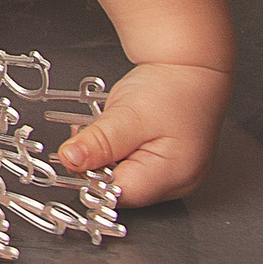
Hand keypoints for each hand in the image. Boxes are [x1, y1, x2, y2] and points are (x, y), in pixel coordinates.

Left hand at [54, 59, 230, 206]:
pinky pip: (133, 168)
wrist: (192, 70)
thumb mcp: (127, 115)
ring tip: (112, 128)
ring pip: (124, 177)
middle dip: (99, 163)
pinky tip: (119, 134)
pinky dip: (119, 152)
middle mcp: (176, 184)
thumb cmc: (171, 90)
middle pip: (120, 188)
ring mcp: (174, 177)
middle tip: (95, 133)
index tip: (76, 154)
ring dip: (107, 155)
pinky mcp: (167, 167)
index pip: (117, 193)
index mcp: (170, 176)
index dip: (91, 176)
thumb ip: (98, 142)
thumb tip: (70, 161)